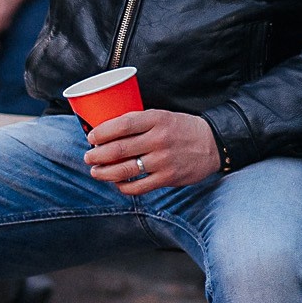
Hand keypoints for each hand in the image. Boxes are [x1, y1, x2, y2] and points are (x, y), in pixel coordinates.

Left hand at [82, 109, 221, 195]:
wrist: (213, 143)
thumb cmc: (180, 128)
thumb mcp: (161, 116)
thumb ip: (138, 122)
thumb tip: (105, 131)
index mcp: (156, 119)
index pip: (122, 125)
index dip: (101, 132)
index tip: (91, 137)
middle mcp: (159, 139)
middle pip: (119, 149)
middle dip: (97, 155)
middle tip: (88, 157)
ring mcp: (164, 160)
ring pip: (125, 170)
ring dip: (104, 173)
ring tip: (95, 171)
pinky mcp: (168, 178)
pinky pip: (139, 186)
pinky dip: (123, 186)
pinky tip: (117, 183)